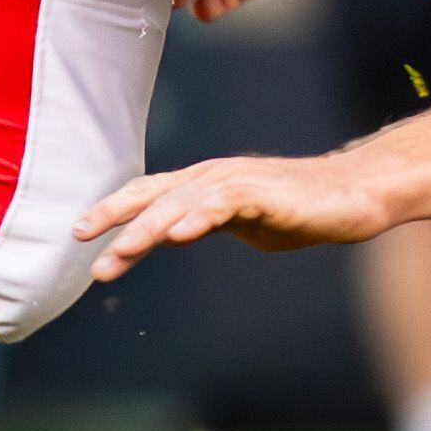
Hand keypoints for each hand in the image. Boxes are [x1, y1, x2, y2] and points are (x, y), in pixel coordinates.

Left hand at [75, 154, 394, 278]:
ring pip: (180, 202)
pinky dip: (198, 217)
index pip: (147, 194)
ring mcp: (236, 181)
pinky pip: (223, 203)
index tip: (79, 235)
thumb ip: (202, 226)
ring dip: (146, 228)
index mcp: (203, 184)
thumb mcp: (240, 223)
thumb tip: (165, 236)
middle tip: (84, 248)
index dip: (111, 210)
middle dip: (115, 222)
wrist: (351, 196)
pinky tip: (177, 235)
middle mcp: (212, 176)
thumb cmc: (297, 209)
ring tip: (119, 253)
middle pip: (153, 196)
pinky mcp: (263, 191)